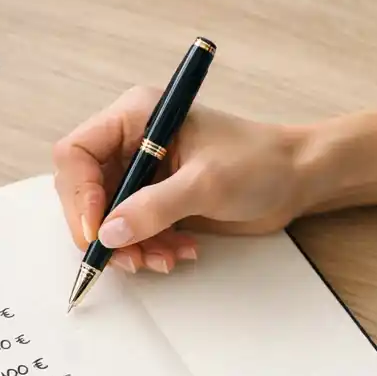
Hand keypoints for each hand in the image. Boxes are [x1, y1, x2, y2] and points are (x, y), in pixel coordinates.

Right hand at [52, 87, 314, 273]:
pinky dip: (149, 247)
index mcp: (137, 116)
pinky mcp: (159, 198)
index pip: (78, 153)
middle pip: (86, 190)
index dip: (80, 195)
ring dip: (130, 245)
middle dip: (105, 230)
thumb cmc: (260, 162)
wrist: (298, 178)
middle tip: (129, 259)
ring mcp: (145, 171)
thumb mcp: (206, 184)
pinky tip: (180, 251)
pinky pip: (133, 230)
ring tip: (165, 258)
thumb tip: (108, 234)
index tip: (97, 231)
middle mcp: (134, 141)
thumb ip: (154, 207)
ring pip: (108, 217)